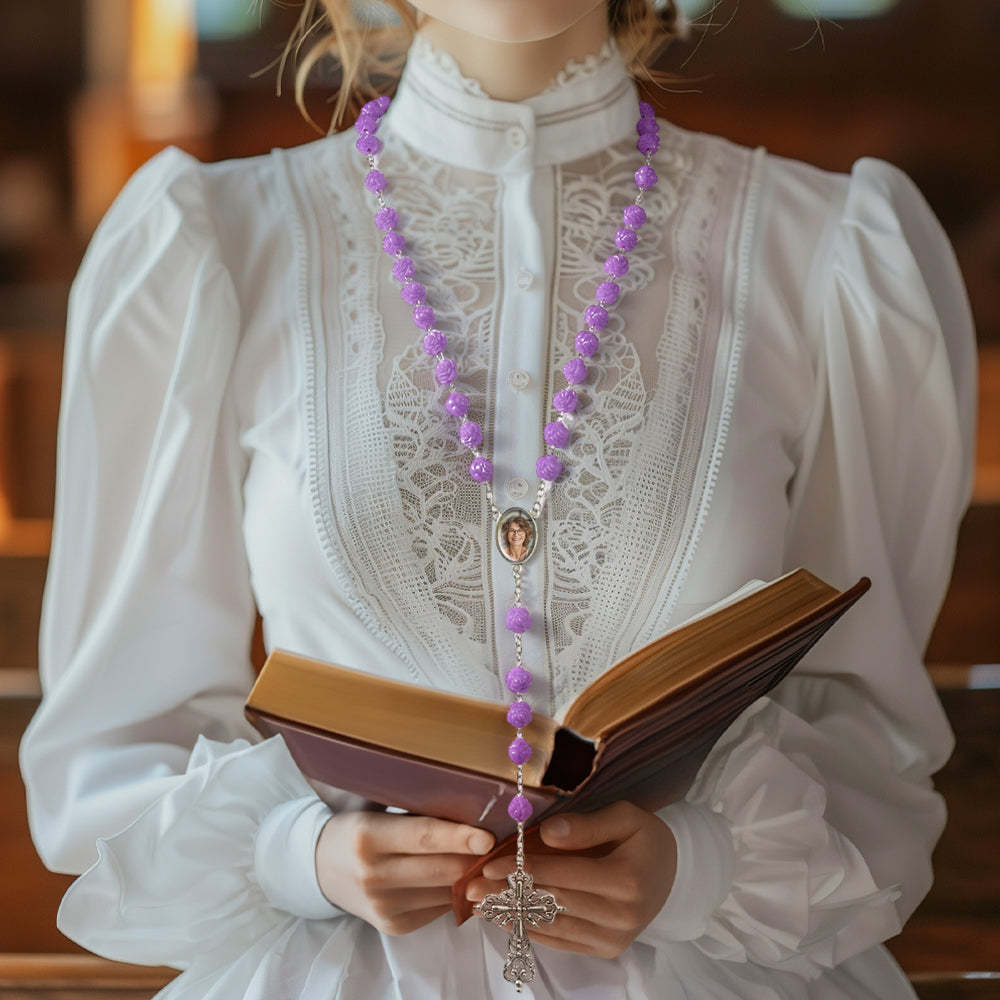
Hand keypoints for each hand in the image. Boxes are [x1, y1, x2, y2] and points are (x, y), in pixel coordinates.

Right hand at [316, 811, 494, 934]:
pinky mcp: (394, 926)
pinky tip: (461, 876)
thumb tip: (473, 812)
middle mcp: (374, 875)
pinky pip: (440, 907)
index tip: (488, 836)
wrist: (321, 867)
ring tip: (488, 857)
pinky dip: (455, 892)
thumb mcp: (379, 811)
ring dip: (471, 877)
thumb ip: (419, 813)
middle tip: (503, 842)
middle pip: (442, 869)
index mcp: (369, 837)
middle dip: (477, 858)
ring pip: (446, 891)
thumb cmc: (360, 828)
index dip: (459, 837)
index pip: (423, 837)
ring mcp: (384, 906)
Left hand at [466, 800, 676, 959]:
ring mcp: (615, 938)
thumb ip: (587, 824)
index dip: (523, 870)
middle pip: (552, 903)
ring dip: (512, 916)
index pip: (563, 874)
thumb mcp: (626, 817)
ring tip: (479, 904)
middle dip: (507, 894)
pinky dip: (531, 931)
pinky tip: (506, 920)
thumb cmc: (644, 837)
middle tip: (471, 887)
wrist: (675, 873)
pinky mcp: (607, 950)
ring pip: (553, 927)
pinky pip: (562, 942)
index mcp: (626, 879)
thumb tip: (546, 833)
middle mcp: (621, 915)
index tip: (489, 864)